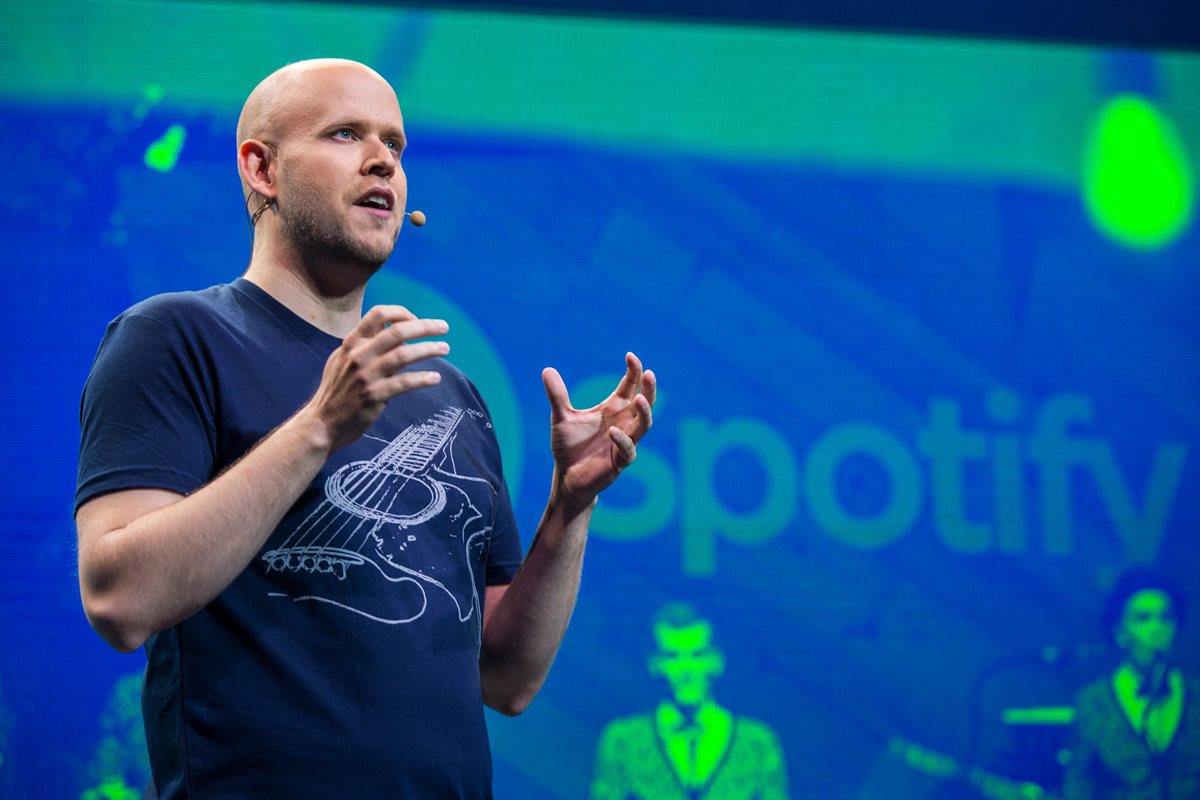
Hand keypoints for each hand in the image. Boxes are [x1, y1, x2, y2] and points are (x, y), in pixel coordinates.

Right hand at [304, 305, 449, 449]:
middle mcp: (359, 355)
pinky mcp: (374, 396)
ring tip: (445, 348)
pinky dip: (423, 378)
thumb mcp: (344, 360)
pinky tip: (435, 378)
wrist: (322, 423)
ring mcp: (366, 375)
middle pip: (397, 331)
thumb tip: (399, 335)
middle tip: (444, 327)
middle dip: (425, 326)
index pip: (378, 314)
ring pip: (404, 355)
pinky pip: (404, 383)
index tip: (416, 320)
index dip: (402, 313)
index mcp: (352, 342)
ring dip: (429, 349)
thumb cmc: (338, 390)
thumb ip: (368, 346)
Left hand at [542, 352, 654, 511]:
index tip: (630, 355)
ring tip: (639, 399)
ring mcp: (624, 442)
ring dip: (644, 412)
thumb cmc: (569, 446)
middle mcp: (624, 423)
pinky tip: (612, 431)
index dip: (633, 370)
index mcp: (613, 408)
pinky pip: (627, 450)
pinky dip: (622, 440)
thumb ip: (557, 395)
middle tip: (649, 373)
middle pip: (645, 402)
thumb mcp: (560, 418)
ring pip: (644, 425)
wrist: (567, 476)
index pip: (630, 385)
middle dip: (648, 388)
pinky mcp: (620, 461)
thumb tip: (546, 369)